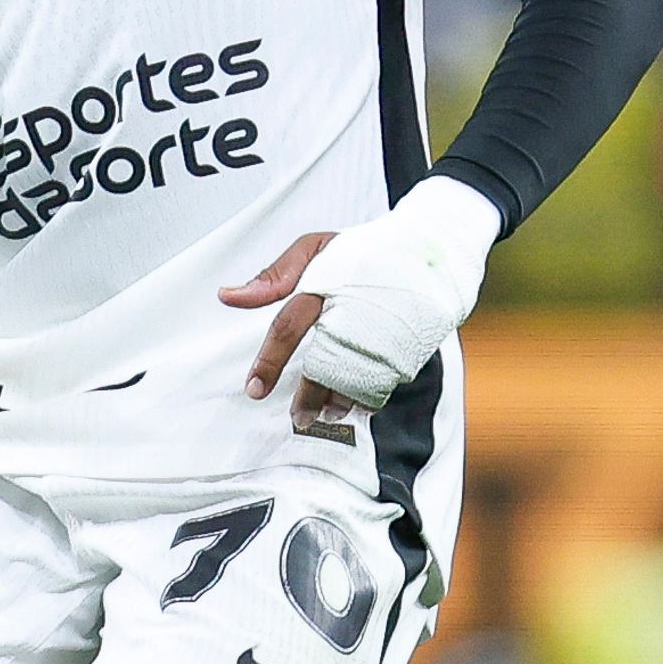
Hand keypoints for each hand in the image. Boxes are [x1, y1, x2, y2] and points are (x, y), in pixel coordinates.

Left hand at [223, 176, 501, 431]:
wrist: (435, 249)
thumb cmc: (369, 249)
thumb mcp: (318, 247)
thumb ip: (274, 275)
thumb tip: (227, 297)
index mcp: (328, 283)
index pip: (289, 326)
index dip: (270, 361)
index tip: (254, 390)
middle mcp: (355, 310)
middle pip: (322, 365)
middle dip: (307, 398)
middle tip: (297, 417)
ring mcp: (385, 332)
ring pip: (353, 382)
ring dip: (336, 404)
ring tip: (323, 415)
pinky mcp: (408, 348)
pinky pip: (382, 384)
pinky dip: (365, 399)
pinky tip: (353, 404)